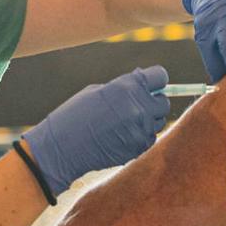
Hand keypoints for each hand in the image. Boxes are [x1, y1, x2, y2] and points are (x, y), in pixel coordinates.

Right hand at [23, 67, 169, 195]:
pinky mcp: (139, 148)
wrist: (62, 148)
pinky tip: (121, 136)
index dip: (155, 80)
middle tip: (133, 106)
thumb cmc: (75, 115)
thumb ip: (124, 87)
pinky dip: (140, 136)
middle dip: (152, 102)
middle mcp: (138, 107)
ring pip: (158, 121)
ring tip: (124, 123)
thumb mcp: (98, 91)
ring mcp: (141, 130)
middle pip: (163, 101)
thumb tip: (145, 84)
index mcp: (127, 87)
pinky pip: (150, 138)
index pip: (160, 77)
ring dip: (147, 120)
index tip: (150, 85)